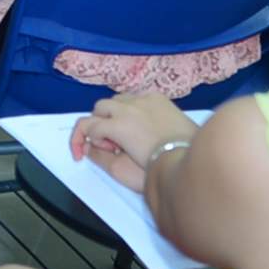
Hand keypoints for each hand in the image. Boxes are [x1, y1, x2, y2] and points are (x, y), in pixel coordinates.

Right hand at [72, 94, 194, 194]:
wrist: (190, 162)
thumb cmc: (156, 170)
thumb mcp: (120, 170)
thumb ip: (98, 156)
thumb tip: (88, 146)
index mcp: (117, 125)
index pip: (86, 125)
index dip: (78, 139)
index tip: (80, 152)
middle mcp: (129, 107)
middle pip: (100, 108)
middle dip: (98, 125)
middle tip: (109, 146)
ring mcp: (146, 100)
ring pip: (118, 99)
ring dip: (114, 114)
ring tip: (125, 134)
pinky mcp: (161, 99)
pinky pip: (139, 97)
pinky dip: (134, 108)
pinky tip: (143, 125)